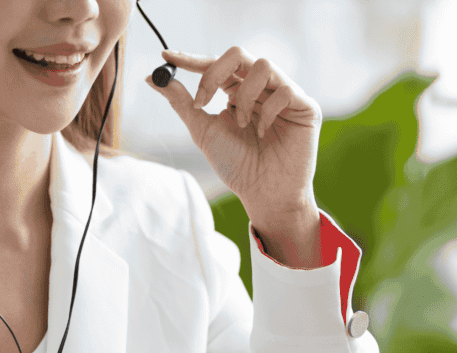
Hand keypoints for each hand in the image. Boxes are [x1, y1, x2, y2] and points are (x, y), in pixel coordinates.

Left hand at [146, 47, 321, 235]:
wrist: (263, 194)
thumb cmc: (237, 166)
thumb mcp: (203, 131)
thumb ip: (182, 102)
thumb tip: (152, 77)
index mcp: (238, 91)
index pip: (216, 64)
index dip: (193, 59)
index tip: (167, 57)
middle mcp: (261, 88)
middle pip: (239, 54)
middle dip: (215, 73)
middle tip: (203, 100)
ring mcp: (284, 95)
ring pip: (263, 65)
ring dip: (245, 96)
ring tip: (242, 123)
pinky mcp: (305, 106)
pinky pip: (284, 89)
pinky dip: (267, 111)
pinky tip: (263, 133)